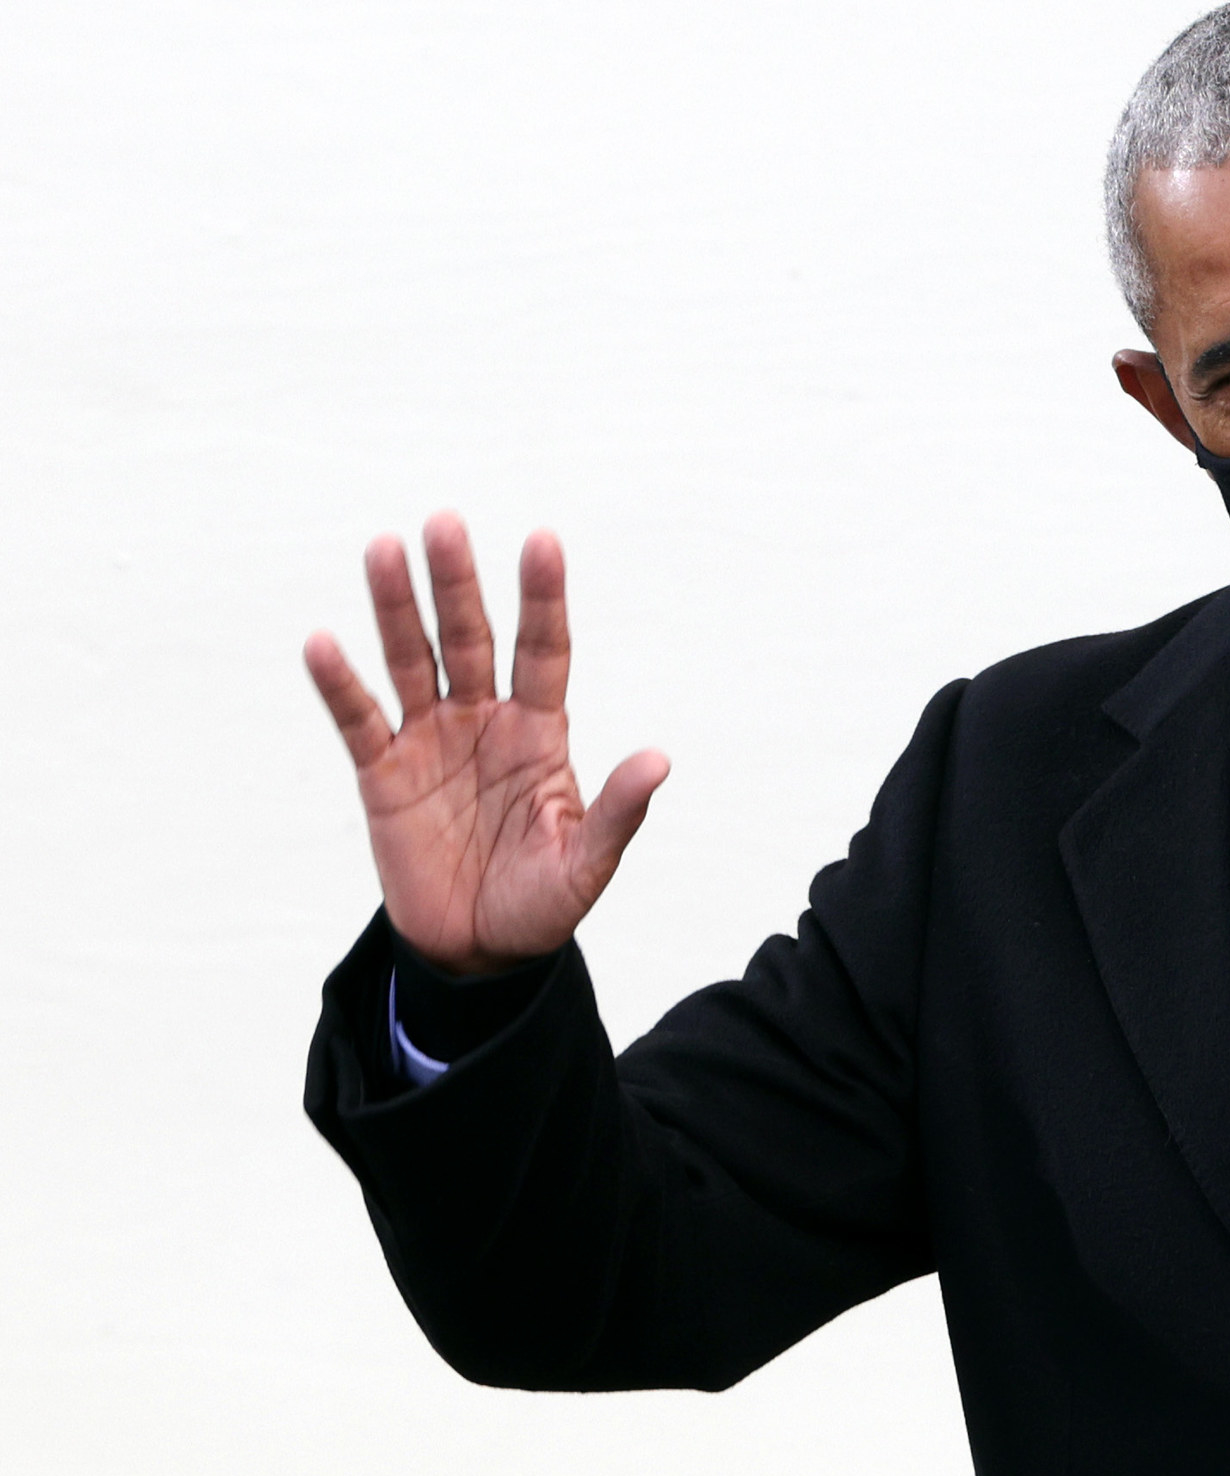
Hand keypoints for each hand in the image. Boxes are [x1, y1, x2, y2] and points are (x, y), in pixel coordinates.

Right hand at [305, 513, 668, 975]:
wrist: (477, 952)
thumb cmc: (540, 905)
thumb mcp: (586, 865)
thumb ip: (617, 813)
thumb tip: (659, 760)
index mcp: (540, 734)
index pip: (543, 651)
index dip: (541, 599)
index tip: (542, 540)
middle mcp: (484, 722)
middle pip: (470, 639)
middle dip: (458, 583)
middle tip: (445, 524)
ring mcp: (430, 742)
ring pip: (413, 660)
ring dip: (397, 609)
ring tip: (383, 549)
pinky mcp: (382, 774)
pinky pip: (359, 720)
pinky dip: (340, 684)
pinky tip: (323, 643)